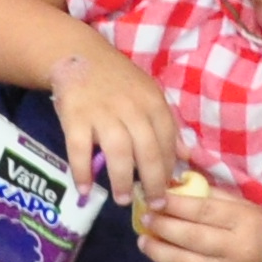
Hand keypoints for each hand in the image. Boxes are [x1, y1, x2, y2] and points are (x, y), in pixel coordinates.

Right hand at [46, 41, 182, 205]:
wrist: (78, 56)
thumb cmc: (117, 80)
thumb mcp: (148, 95)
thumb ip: (165, 125)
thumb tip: (185, 156)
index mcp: (152, 103)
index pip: (167, 141)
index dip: (169, 169)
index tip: (168, 190)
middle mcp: (131, 108)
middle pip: (147, 151)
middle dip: (153, 182)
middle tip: (153, 205)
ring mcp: (103, 113)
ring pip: (118, 152)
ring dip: (122, 179)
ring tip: (122, 199)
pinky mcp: (75, 117)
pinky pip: (80, 149)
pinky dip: (82, 171)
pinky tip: (85, 188)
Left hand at [137, 180, 261, 261]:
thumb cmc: (254, 231)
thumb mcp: (241, 207)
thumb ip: (210, 197)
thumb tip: (172, 187)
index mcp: (245, 223)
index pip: (204, 211)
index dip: (175, 204)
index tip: (155, 199)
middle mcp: (238, 250)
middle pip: (191, 237)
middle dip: (162, 227)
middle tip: (145, 219)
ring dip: (158, 252)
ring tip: (143, 242)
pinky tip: (161, 259)